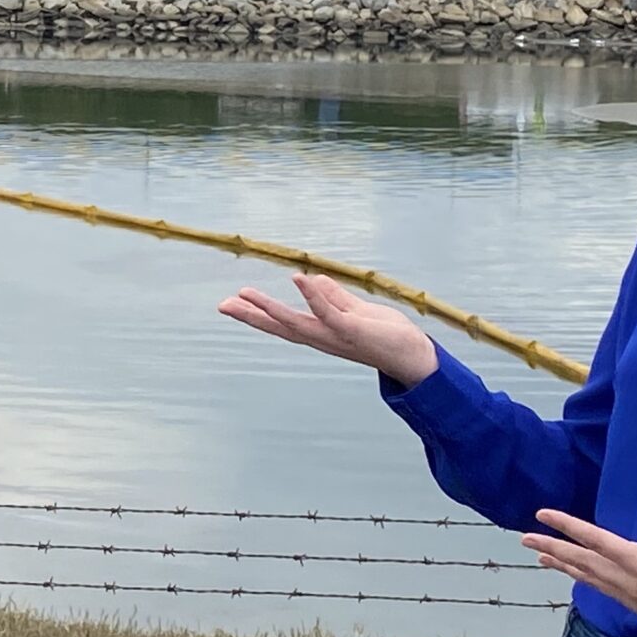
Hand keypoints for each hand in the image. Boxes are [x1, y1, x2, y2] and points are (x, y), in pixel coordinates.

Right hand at [216, 273, 439, 388]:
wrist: (414, 356)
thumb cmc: (388, 336)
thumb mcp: (357, 312)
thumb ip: (335, 298)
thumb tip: (313, 281)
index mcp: (321, 332)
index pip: (284, 322)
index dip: (257, 313)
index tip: (231, 302)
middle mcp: (322, 337)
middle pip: (280, 326)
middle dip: (251, 316)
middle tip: (222, 305)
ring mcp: (335, 335)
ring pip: (296, 322)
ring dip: (270, 308)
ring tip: (246, 293)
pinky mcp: (353, 330)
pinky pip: (329, 312)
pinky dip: (313, 296)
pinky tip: (298, 280)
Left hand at [525, 474, 636, 636]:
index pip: (596, 540)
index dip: (567, 526)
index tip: (542, 515)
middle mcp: (631, 583)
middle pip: (583, 562)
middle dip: (552, 547)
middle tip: (523, 538)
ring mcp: (634, 598)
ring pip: (590, 579)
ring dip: (564, 566)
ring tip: (540, 557)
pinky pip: (604, 590)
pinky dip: (585, 580)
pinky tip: (579, 577)